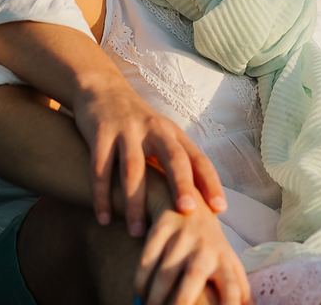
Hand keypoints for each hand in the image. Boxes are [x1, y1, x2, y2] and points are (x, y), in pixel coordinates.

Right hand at [73, 77, 226, 236]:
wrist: (101, 89)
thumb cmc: (137, 123)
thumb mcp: (161, 135)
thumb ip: (179, 162)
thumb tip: (203, 204)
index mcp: (172, 133)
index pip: (197, 158)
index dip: (210, 182)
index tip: (219, 208)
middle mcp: (153, 129)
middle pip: (172, 158)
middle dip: (180, 184)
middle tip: (186, 211)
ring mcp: (126, 130)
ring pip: (133, 169)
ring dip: (135, 202)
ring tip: (137, 232)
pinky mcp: (100, 133)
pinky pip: (100, 168)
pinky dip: (101, 195)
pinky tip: (103, 218)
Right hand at [135, 190, 249, 304]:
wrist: (190, 199)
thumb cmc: (212, 245)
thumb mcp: (229, 262)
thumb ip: (239, 290)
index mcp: (225, 260)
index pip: (232, 288)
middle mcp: (206, 248)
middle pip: (194, 279)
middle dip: (180, 303)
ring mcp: (183, 235)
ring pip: (165, 272)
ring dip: (154, 297)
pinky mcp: (163, 225)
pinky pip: (147, 258)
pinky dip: (141, 279)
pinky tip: (138, 294)